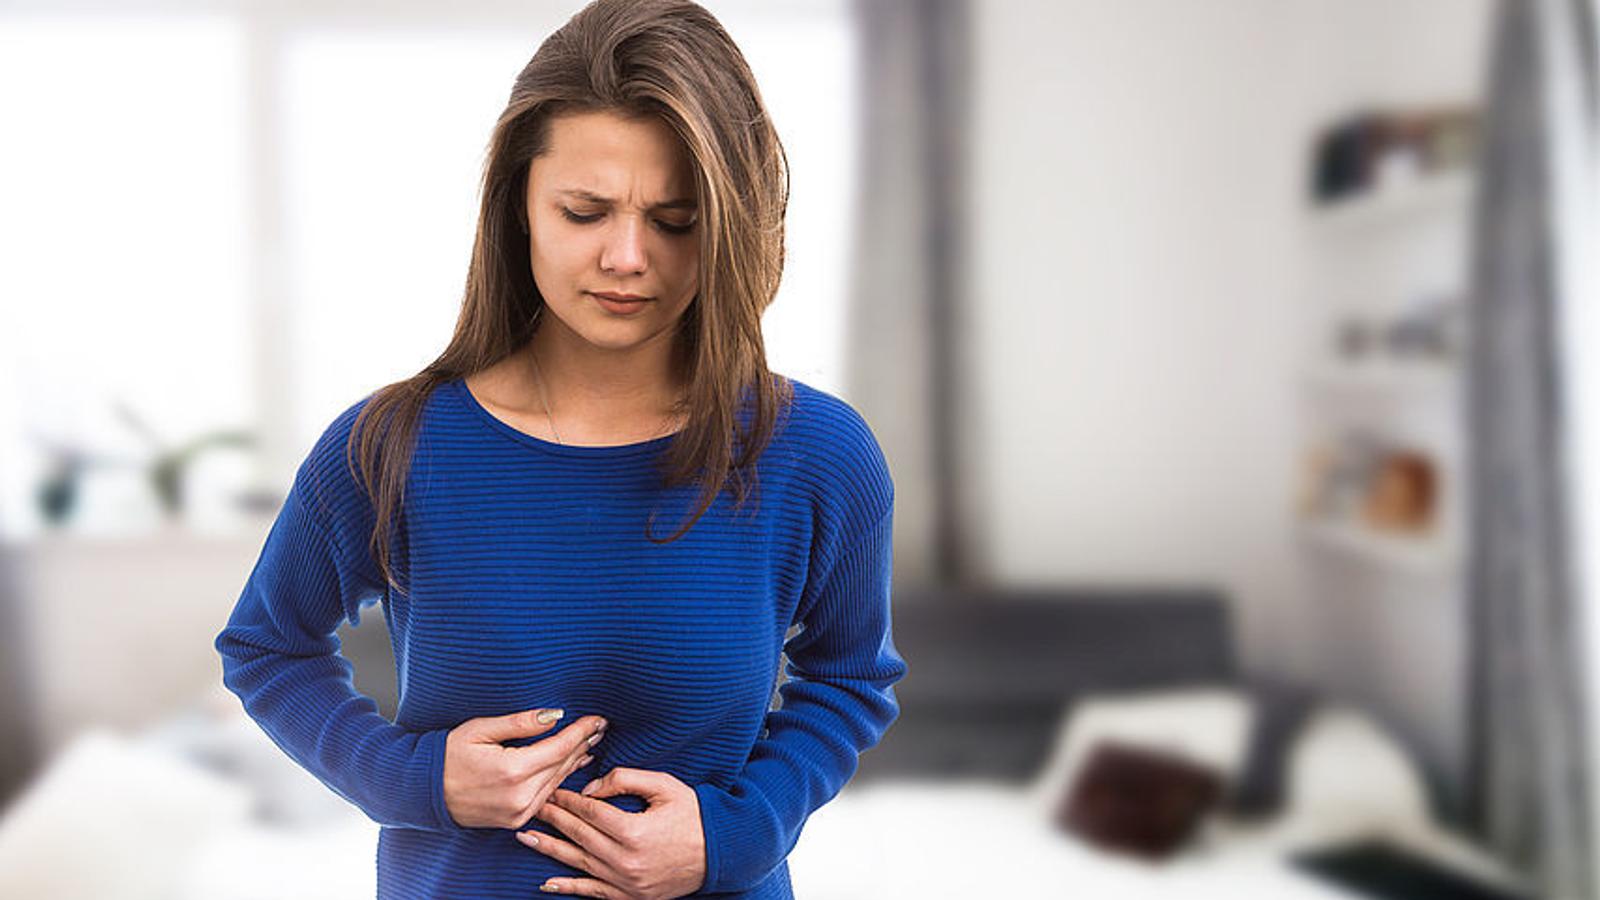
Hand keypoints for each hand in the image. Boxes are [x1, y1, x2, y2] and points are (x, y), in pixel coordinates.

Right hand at [442, 708, 607, 828]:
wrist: (423, 793)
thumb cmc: (447, 756)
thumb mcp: (480, 730)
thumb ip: (520, 723)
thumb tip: (555, 716)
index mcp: (512, 770)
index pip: (559, 748)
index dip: (580, 732)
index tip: (597, 719)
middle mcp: (519, 796)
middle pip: (562, 765)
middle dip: (583, 744)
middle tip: (601, 726)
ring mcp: (518, 812)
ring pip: (557, 782)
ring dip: (576, 761)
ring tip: (592, 742)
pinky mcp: (515, 820)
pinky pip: (546, 796)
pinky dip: (560, 779)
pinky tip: (571, 766)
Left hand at [515, 767, 705, 898]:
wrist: (721, 852)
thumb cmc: (694, 814)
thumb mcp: (664, 786)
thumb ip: (625, 779)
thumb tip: (590, 788)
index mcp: (633, 830)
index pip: (589, 811)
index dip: (567, 798)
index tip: (551, 788)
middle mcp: (625, 859)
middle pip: (578, 835)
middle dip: (553, 818)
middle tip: (532, 806)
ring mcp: (625, 881)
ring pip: (578, 863)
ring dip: (550, 849)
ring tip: (525, 837)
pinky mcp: (629, 895)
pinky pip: (592, 892)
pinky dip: (568, 888)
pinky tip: (547, 883)